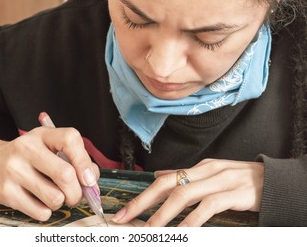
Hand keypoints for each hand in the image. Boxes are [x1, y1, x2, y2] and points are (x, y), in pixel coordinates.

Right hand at [0, 126, 98, 221]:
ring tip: (55, 196)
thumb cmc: (26, 155)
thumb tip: (91, 181)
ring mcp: (15, 171)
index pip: (70, 139)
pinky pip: (41, 212)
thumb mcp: (46, 145)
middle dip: (77, 192)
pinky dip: (47, 212)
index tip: (89, 178)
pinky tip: (40, 201)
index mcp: (41, 135)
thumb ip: (72, 158)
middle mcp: (27, 149)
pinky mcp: (7, 193)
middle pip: (66, 175)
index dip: (85, 161)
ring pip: (55, 197)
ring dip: (62, 202)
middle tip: (75, 195)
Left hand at [111, 158, 263, 226]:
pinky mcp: (234, 193)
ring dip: (164, 214)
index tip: (125, 212)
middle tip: (126, 219)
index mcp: (198, 168)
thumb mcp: (210, 174)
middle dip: (144, 202)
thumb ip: (184, 177)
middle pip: (168, 185)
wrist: (274, 180)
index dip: (142, 196)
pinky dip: (194, 219)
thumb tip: (159, 176)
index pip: (163, 181)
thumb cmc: (240, 180)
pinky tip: (184, 231)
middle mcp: (205, 171)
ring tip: (150, 229)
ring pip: (185, 195)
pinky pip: (209, 206)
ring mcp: (220, 181)